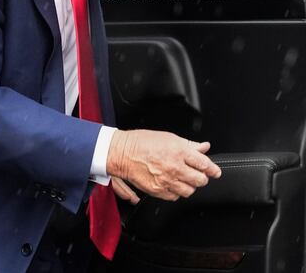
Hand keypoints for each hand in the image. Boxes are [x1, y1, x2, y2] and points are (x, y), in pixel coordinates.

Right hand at [106, 129, 221, 200]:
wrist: (121, 153)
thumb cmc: (141, 142)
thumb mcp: (168, 137)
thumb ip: (189, 145)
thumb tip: (204, 147)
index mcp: (178, 151)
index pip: (204, 164)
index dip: (213, 169)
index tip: (215, 171)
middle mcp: (174, 167)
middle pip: (200, 180)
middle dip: (201, 177)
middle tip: (197, 174)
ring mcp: (166, 180)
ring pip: (189, 191)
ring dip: (189, 186)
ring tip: (183, 180)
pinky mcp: (157, 190)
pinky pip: (175, 197)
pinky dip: (175, 192)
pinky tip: (171, 184)